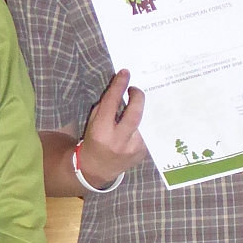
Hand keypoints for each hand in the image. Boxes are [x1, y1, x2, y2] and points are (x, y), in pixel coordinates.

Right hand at [79, 70, 147, 187]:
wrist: (98, 168)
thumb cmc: (94, 140)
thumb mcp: (93, 123)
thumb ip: (106, 107)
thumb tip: (121, 88)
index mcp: (102, 131)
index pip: (112, 103)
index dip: (119, 86)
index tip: (125, 73)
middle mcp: (119, 140)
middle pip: (135, 113)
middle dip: (138, 97)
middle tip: (135, 89)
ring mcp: (134, 148)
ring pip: (145, 122)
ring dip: (144, 110)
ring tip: (140, 103)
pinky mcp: (143, 152)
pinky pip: (149, 132)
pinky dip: (147, 123)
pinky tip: (146, 118)